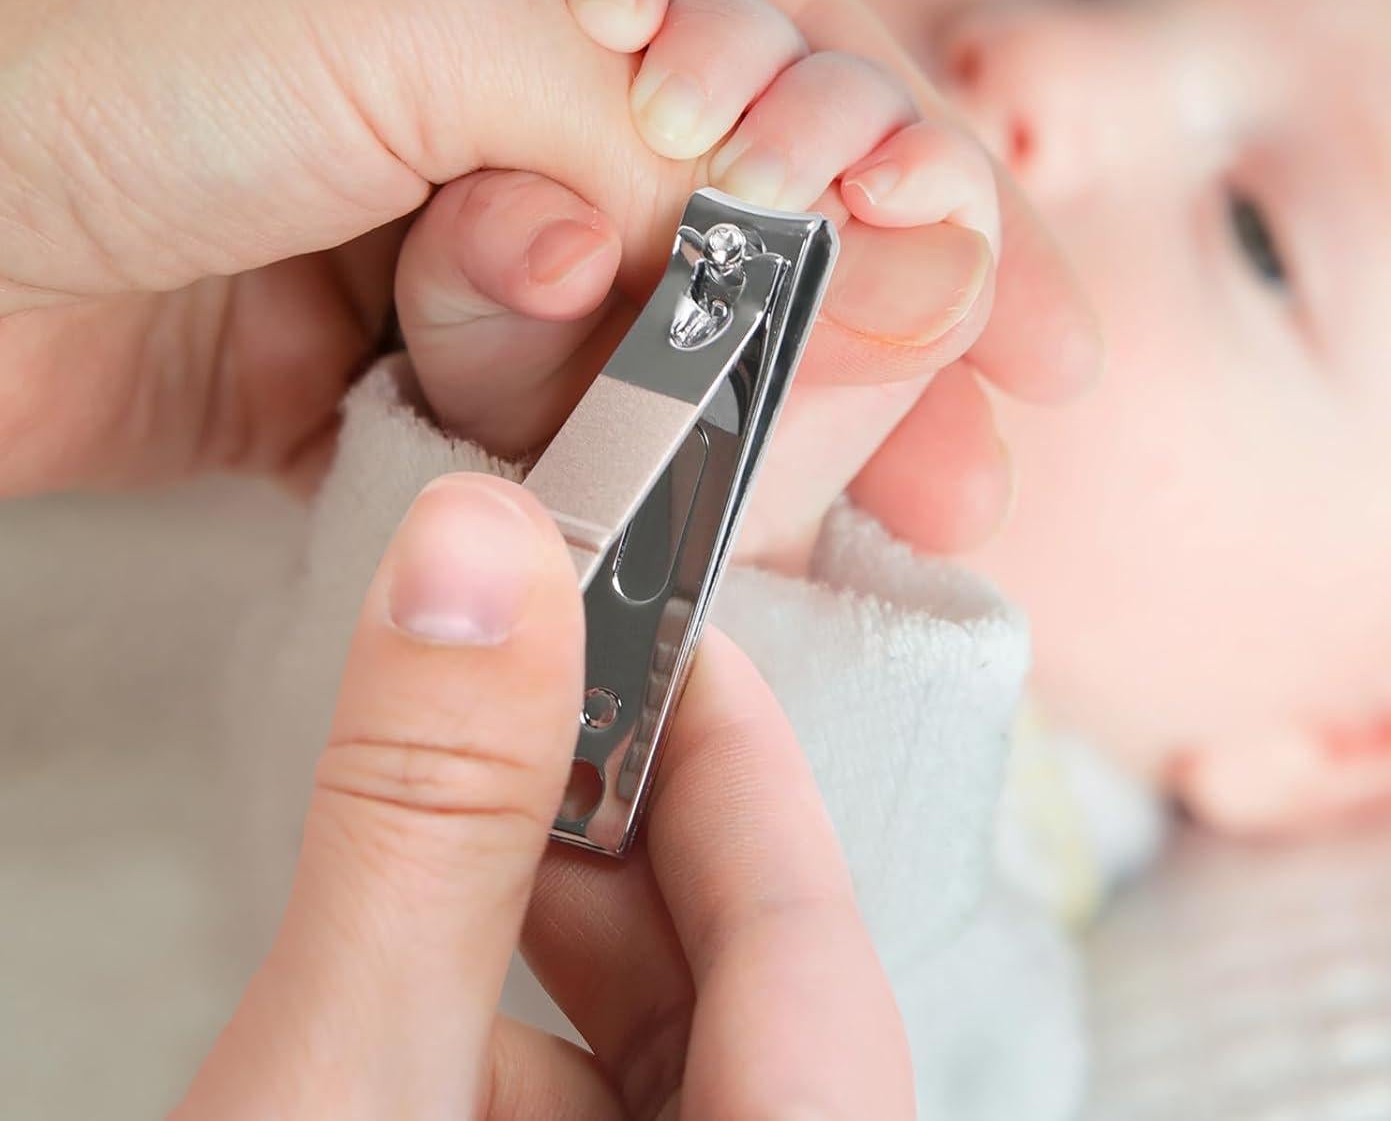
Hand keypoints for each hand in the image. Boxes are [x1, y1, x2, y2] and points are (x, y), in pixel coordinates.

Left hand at [0, 0, 1093, 498]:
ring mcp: (423, 198)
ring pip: (637, 322)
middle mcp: (481, 37)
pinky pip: (529, 412)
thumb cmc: (98, 19)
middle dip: (863, 332)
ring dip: (702, 403)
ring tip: (795, 476)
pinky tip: (668, 512)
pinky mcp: (359, 344)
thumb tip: (754, 257)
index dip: (929, 184)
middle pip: (735, 199)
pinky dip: (588, 464)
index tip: (1031, 321)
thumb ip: (643, 128)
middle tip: (975, 463)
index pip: (786, 38)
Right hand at [178, 472, 912, 1117]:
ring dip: (542, 930)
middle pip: (740, 964)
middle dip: (604, 821)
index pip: (807, 904)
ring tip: (436, 835)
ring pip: (666, 1044)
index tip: (636, 615)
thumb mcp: (352, 1082)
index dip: (719, 731)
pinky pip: (602, 1107)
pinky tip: (410, 991)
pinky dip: (512, 1031)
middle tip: (511, 704)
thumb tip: (476, 555)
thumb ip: (425, 822)